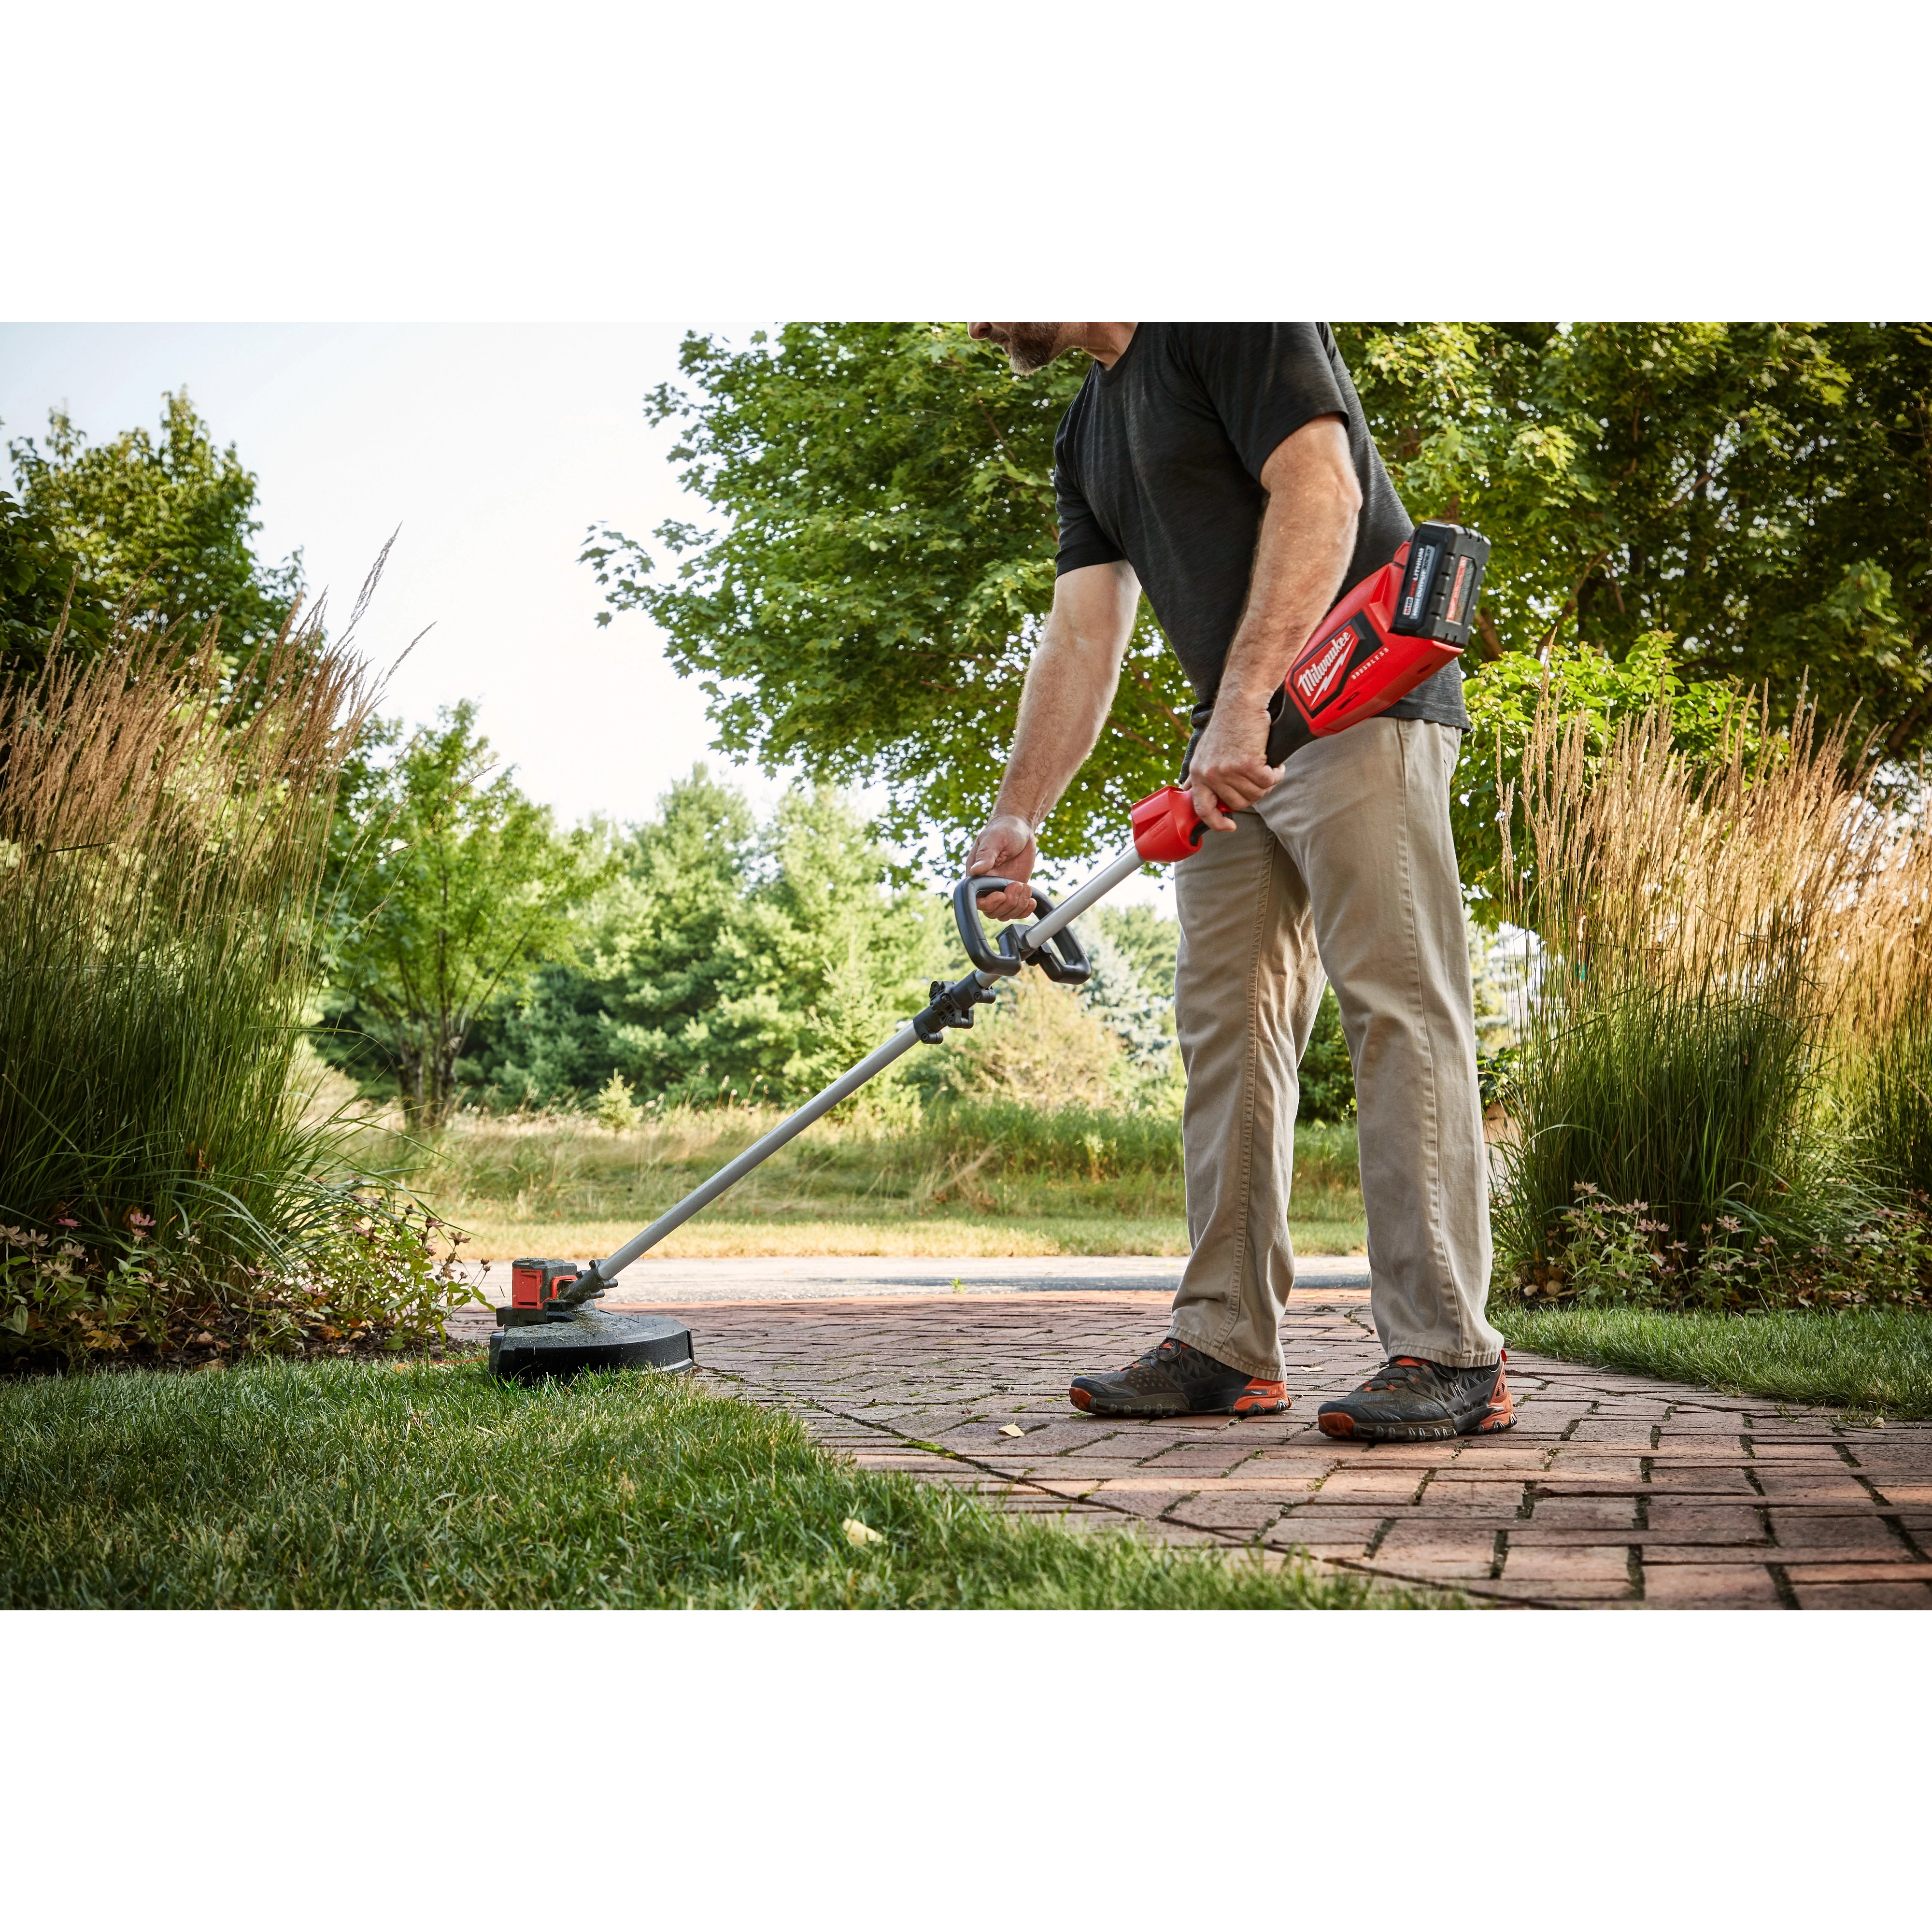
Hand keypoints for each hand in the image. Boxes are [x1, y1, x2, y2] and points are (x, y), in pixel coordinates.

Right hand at [965, 813, 1038, 921]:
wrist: (1021, 828)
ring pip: (1005, 913)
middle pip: (992, 911)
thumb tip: (975, 870)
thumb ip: (985, 855)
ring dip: (1018, 906)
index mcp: (975, 875)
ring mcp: (1001, 889)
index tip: (1002, 894)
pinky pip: (1017, 909)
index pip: (976, 900)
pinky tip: (1032, 900)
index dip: (989, 903)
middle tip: (1018, 885)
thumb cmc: (1004, 829)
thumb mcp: (994, 839)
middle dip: (1007, 904)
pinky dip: (1025, 910)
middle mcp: (987, 885)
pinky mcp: (1015, 890)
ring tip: (1026, 888)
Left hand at [1187, 698, 1282, 830]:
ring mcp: (1228, 771)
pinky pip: (1269, 781)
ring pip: (1256, 794)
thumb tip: (1189, 792)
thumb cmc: (1228, 725)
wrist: (1241, 703)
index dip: (1216, 823)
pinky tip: (1275, 764)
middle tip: (1258, 777)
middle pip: (1238, 804)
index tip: (1229, 826)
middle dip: (1253, 793)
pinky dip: (1276, 773)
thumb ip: (1200, 775)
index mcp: (1198, 773)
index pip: (1202, 809)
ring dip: (1266, 782)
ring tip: (1266, 766)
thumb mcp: (1204, 752)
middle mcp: (1210, 774)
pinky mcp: (1248, 764)